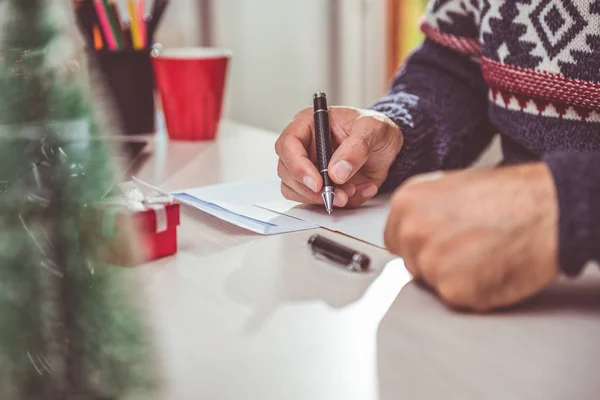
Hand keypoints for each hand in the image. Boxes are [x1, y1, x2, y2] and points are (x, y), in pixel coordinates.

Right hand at [275, 107, 402, 207]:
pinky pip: (314, 201)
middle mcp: (303, 146)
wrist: (387, 147)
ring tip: (351, 192)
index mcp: (308, 123)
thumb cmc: (375, 129)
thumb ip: (356, 148)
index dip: (297, 165)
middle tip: (338, 195)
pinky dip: (336, 203)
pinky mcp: (317, 185)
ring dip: (321, 198)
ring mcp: (307, 167)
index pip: (287, 144)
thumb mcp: (373, 129)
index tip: (317, 182)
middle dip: (311, 189)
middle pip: (286, 171)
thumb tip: (336, 172)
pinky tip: (357, 192)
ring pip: (296, 190)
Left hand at [384, 163, 559, 311]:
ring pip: (431, 282)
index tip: (435, 244)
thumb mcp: (452, 188)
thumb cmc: (511, 196)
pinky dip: (473, 291)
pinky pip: (454, 298)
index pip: (394, 239)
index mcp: (407, 202)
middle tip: (468, 247)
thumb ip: (425, 212)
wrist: (547, 210)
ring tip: (483, 254)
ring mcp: (430, 261)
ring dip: (454, 276)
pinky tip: (491, 268)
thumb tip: (415, 231)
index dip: (418, 245)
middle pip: (411, 262)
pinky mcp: (452, 289)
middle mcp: (412, 231)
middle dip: (435, 260)